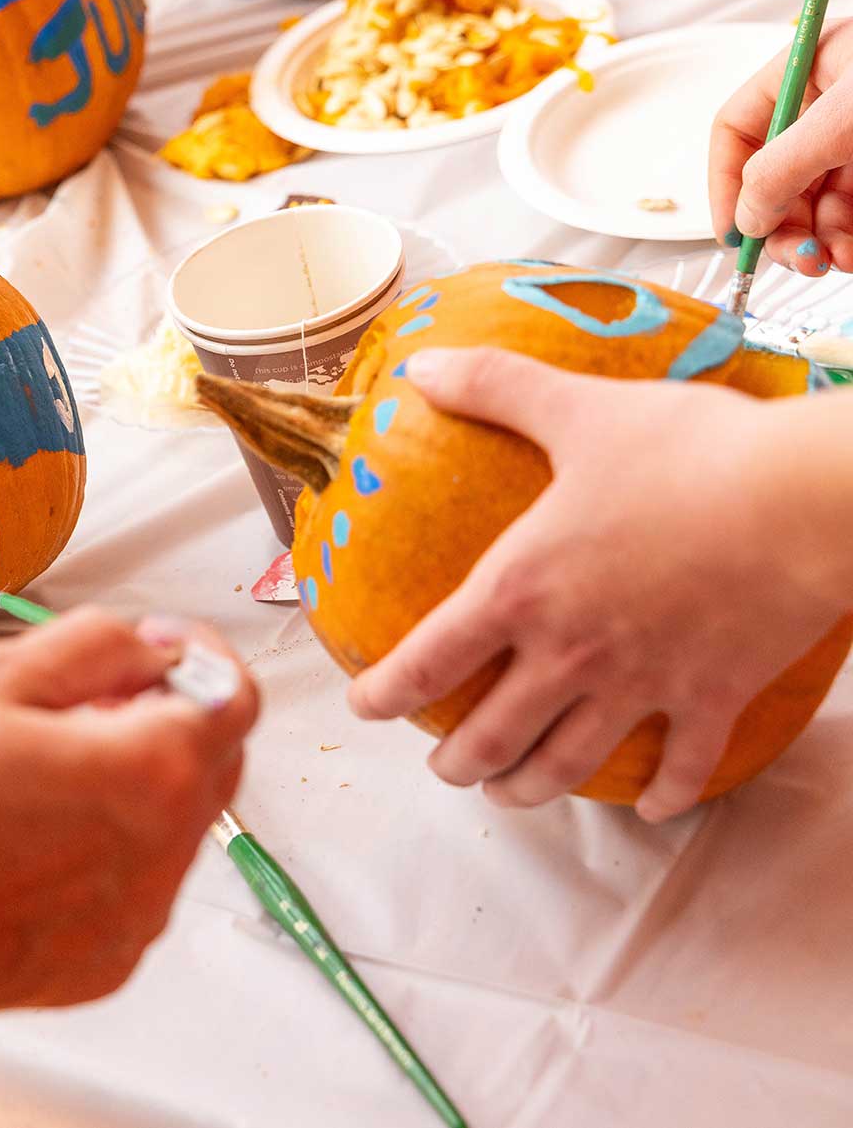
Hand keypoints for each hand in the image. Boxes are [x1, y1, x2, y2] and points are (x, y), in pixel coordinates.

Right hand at [0, 609, 256, 1008]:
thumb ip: (96, 646)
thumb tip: (150, 646)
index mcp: (150, 770)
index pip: (233, 697)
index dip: (198, 656)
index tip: (155, 647)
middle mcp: (162, 850)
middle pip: (211, 762)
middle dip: (168, 721)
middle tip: (87, 704)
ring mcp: (137, 914)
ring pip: (171, 825)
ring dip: (132, 788)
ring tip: (39, 776)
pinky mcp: (107, 960)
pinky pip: (131, 885)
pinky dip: (102, 852)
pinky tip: (28, 838)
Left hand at [348, 348, 847, 821]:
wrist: (805, 499)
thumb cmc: (690, 452)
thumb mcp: (578, 410)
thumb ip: (495, 388)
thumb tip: (420, 363)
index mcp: (521, 591)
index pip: (428, 662)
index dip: (384, 695)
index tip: (365, 708)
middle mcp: (570, 653)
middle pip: (492, 736)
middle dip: (457, 761)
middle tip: (444, 764)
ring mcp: (642, 685)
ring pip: (568, 764)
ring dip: (529, 788)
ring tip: (509, 794)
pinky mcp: (712, 698)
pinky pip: (682, 767)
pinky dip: (661, 795)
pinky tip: (649, 806)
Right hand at [711, 16, 852, 274]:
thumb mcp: (844, 122)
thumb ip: (782, 169)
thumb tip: (747, 218)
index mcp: (809, 66)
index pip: (736, 128)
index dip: (725, 182)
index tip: (735, 232)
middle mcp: (829, 101)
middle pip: (773, 175)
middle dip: (780, 224)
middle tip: (793, 258)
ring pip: (813, 201)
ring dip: (815, 240)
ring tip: (830, 263)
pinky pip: (847, 212)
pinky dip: (844, 238)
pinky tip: (850, 253)